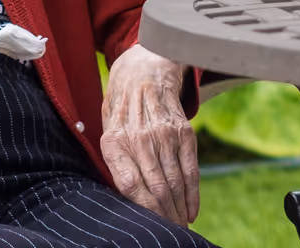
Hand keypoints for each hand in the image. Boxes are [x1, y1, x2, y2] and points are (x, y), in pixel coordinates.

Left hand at [100, 45, 198, 226]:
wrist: (144, 69)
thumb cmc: (120, 108)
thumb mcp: (106, 130)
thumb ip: (114, 162)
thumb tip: (121, 200)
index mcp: (114, 141)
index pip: (130, 186)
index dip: (143, 211)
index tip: (150, 228)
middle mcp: (139, 137)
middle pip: (156, 188)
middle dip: (164, 217)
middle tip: (169, 233)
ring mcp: (163, 133)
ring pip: (174, 182)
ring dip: (179, 210)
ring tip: (180, 227)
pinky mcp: (183, 130)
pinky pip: (190, 168)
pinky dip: (193, 193)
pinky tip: (192, 210)